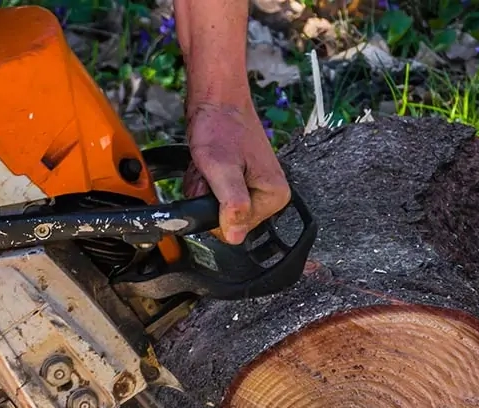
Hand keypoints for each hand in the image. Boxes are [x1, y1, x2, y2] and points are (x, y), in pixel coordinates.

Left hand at [186, 100, 290, 244]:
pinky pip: (215, 198)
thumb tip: (235, 235)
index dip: (216, 212)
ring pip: (217, 210)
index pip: (236, 230)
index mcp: (274, 196)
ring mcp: (255, 188)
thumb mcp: (222, 169)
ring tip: (209, 168)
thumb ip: (232, 204)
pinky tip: (208, 168)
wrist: (216, 101)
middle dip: (209, 200)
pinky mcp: (241, 182)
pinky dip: (205, 184)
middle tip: (210, 174)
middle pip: (227, 221)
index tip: (216, 185)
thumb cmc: (220, 127)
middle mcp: (269, 195)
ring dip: (204, 191)